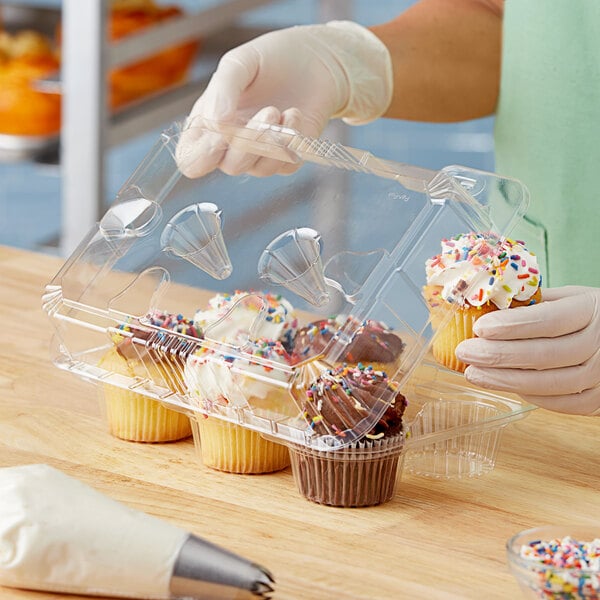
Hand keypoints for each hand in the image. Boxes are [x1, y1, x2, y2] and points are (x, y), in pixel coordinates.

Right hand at [177, 21, 391, 177]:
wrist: (314, 59)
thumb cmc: (271, 59)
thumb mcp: (239, 63)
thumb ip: (222, 90)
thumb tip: (216, 123)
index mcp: (208, 125)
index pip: (192, 160)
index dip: (202, 155)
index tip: (220, 133)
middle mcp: (231, 145)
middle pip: (230, 167)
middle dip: (249, 141)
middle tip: (268, 110)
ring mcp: (260, 154)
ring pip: (259, 170)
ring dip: (272, 141)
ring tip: (279, 110)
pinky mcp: (287, 157)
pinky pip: (286, 165)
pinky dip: (292, 141)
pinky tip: (294, 115)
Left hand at [455, 286, 599, 415]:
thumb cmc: (589, 314)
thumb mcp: (569, 297)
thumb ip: (533, 302)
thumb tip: (485, 305)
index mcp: (591, 310)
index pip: (548, 320)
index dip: (511, 325)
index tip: (480, 327)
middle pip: (544, 355)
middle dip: (497, 355)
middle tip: (465, 352)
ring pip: (550, 383)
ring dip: (505, 380)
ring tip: (473, 373)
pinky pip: (561, 403)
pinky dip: (529, 395)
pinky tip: (504, 384)